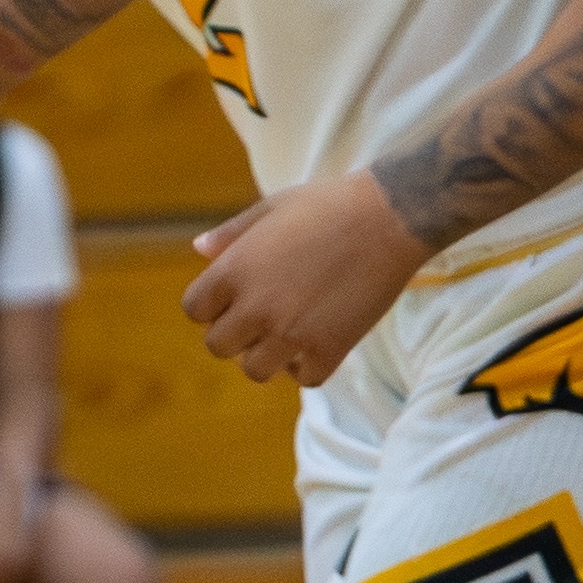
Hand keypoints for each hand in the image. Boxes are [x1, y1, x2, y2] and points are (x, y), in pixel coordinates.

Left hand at [181, 172, 428, 387]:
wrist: (388, 219)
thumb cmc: (328, 205)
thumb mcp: (271, 208)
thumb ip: (231, 233)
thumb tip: (199, 250)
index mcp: (234, 270)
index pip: (194, 310)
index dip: (210, 306)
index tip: (233, 299)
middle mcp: (256, 306)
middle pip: (218, 346)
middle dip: (234, 334)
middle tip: (260, 318)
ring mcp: (292, 332)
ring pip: (255, 370)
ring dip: (266, 356)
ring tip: (284, 336)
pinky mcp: (330, 348)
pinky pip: (305, 378)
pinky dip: (306, 368)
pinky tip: (314, 345)